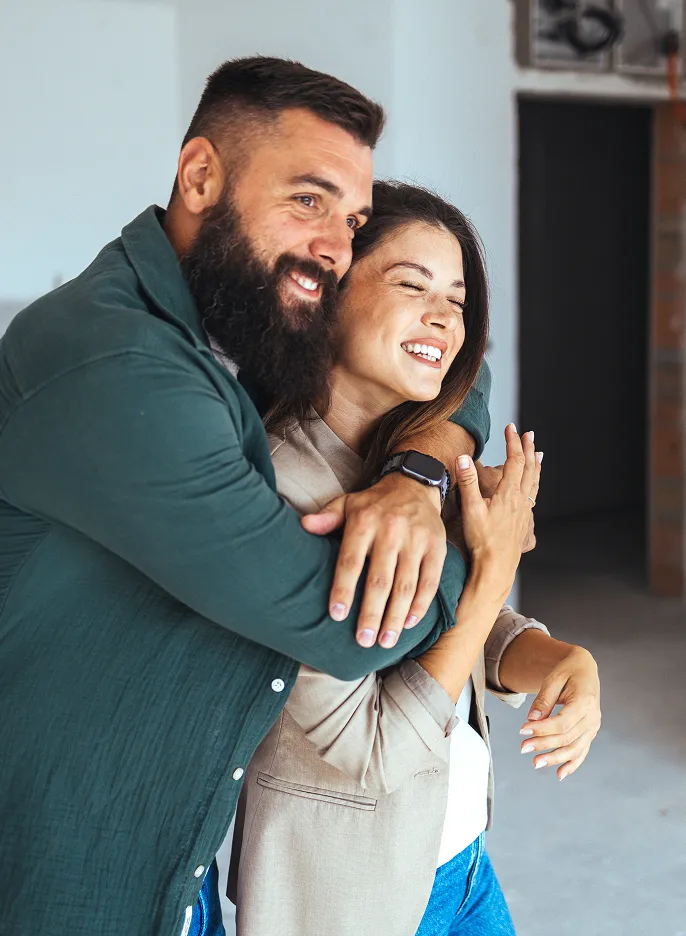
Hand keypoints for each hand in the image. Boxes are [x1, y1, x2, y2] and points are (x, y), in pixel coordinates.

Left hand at [301, 473, 445, 648]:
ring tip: (385, 642)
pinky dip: (420, 605)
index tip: (337, 616)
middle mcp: (391, 531)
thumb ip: (327, 518)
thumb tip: (304, 525)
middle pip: (380, 580)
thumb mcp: (347, 503)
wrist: (414, 485)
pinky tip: (408, 624)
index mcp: (364, 522)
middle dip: (371, 614)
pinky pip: (429, 581)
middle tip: (363, 640)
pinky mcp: (436, 547)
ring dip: (395, 617)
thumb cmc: (374, 503)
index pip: (351, 561)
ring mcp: (416, 540)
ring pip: (406, 586)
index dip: (343, 590)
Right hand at [454, 425, 541, 602]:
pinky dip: (535, 482)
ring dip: (535, 464)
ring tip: (539, 453)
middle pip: (529, 467)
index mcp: (508, 493)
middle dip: (528, 448)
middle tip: (528, 434)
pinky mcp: (524, 521)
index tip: (510, 428)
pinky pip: (533, 494)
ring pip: (534, 481)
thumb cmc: (482, 541)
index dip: (512, 442)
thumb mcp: (471, 510)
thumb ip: (468, 483)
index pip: (514, 460)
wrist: (496, 567)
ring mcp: (524, 511)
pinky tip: (532, 486)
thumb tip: (464, 458)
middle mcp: (520, 500)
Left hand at [519, 647, 600, 780]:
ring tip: (536, 763)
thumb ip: (544, 700)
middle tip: (523, 749)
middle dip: (544, 745)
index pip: (562, 722)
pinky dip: (572, 764)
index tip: (522, 731)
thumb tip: (532, 720)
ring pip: (575, 748)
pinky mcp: (590, 732)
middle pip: (567, 737)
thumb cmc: (568, 671)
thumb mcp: (553, 679)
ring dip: (555, 758)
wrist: (585, 668)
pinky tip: (560, 773)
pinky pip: (582, 751)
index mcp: (584, 701)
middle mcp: (592, 717)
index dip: (542, 730)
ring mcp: (593, 727)